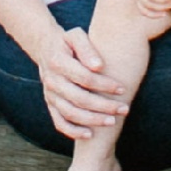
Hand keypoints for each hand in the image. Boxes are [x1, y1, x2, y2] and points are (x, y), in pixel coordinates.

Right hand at [37, 24, 126, 140]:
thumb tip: (98, 66)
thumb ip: (87, 48)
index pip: (84, 77)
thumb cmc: (67, 42)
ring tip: (113, 121)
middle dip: (104, 106)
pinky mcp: (50, 105)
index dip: (104, 85)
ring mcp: (50, 95)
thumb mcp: (75, 35)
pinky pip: (60, 123)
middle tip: (124, 109)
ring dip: (93, 120)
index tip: (122, 89)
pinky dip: (74, 132)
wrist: (46, 48)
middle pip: (79, 99)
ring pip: (71, 113)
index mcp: (58, 62)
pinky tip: (90, 135)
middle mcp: (52, 81)